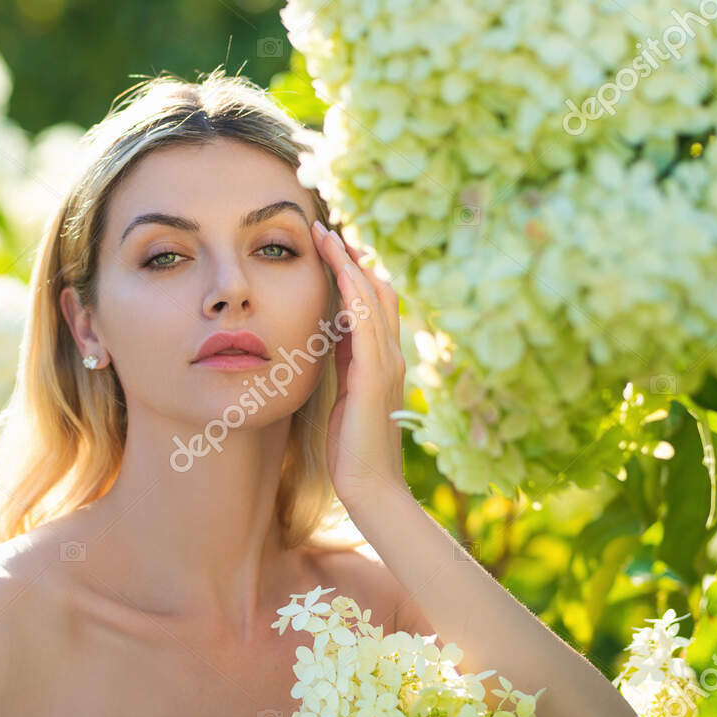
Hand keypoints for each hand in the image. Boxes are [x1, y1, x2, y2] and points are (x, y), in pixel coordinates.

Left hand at [310, 218, 408, 507]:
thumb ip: (343, 362)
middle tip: (327, 230)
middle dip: (351, 257)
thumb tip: (330, 334)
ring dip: (349, 264)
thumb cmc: (354, 448)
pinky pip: (367, 325)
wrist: (369, 486)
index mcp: (380, 359)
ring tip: (328, 237)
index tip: (331, 247)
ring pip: (373, 299)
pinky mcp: (373, 377)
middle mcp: (389, 354)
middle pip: (377, 290)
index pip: (372, 302)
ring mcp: (386, 364)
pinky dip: (355, 295)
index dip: (354, 271)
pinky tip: (340, 272)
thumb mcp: (344, 393)